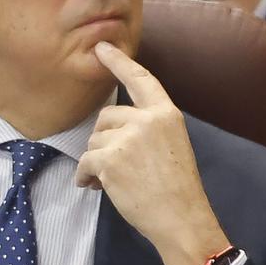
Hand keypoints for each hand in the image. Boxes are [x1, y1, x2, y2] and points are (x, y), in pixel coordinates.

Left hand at [76, 42, 232, 264]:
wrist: (180, 217)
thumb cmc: (177, 187)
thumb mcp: (172, 145)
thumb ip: (148, 128)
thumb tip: (110, 127)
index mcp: (166, 114)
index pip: (141, 79)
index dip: (119, 62)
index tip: (101, 47)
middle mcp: (147, 120)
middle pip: (106, 117)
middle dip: (104, 139)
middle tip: (115, 164)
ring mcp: (128, 138)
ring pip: (94, 141)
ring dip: (96, 162)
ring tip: (112, 181)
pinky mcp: (110, 160)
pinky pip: (85, 163)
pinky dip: (85, 177)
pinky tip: (95, 188)